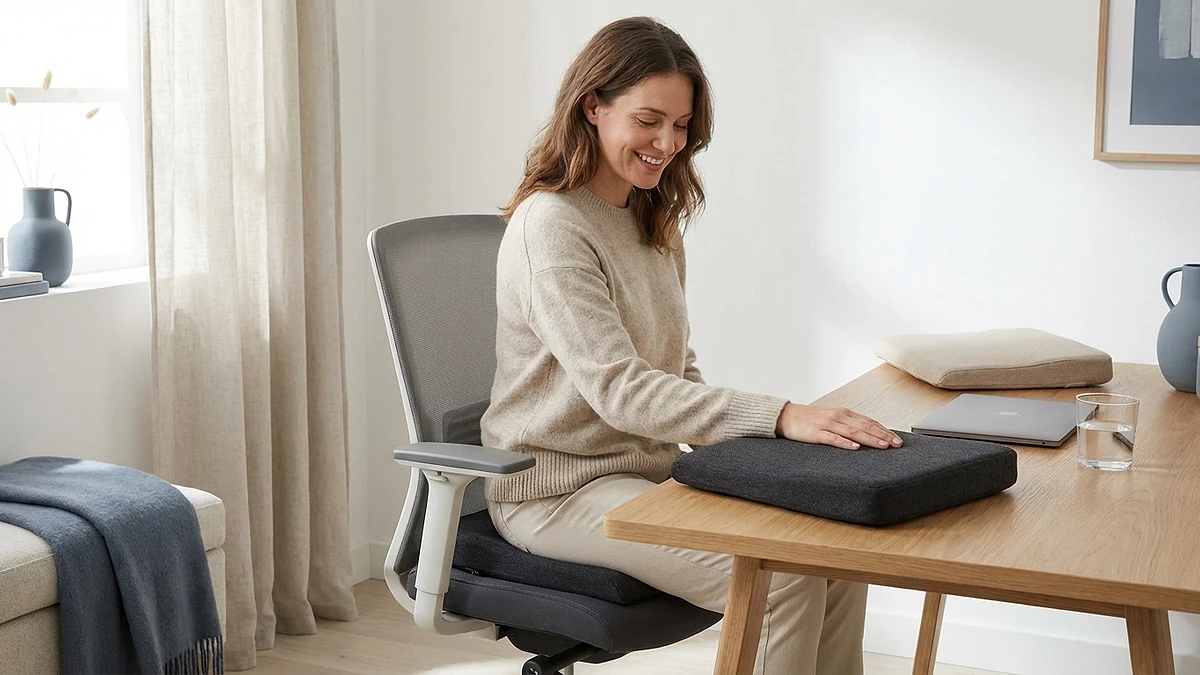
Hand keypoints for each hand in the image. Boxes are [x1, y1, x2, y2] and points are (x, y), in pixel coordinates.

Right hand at [775, 403, 902, 449]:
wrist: (785, 416)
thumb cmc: (809, 419)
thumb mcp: (832, 419)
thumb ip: (848, 425)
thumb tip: (867, 434)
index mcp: (844, 413)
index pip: (869, 421)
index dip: (884, 430)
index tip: (897, 439)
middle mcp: (838, 416)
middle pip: (865, 426)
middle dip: (883, 435)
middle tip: (897, 445)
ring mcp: (827, 424)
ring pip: (853, 432)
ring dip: (870, 439)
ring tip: (883, 446)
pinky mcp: (815, 433)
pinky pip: (832, 438)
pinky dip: (845, 443)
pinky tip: (855, 448)